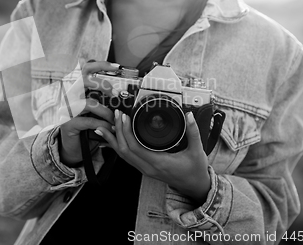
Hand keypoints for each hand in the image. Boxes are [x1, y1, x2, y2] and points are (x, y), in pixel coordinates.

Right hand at [58, 60, 118, 164]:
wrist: (74, 147)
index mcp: (78, 89)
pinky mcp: (67, 123)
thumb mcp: (97, 110)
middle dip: (102, 85)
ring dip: (106, 111)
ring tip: (114, 118)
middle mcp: (70, 95)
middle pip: (84, 81)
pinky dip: (102, 124)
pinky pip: (89, 121)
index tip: (117, 67)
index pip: (86, 69)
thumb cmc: (88, 126)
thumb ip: (104, 100)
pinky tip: (110, 128)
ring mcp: (67, 109)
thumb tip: (124, 94)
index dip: (100, 65)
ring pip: (88, 103)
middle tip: (116, 94)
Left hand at [96, 110, 210, 204]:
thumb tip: (189, 115)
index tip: (124, 117)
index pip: (135, 147)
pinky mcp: (145, 169)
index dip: (126, 131)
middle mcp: (148, 168)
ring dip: (113, 140)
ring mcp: (145, 170)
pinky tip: (113, 139)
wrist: (195, 187)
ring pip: (123, 156)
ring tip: (105, 126)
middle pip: (124, 150)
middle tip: (115, 115)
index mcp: (159, 162)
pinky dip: (118, 147)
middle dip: (117, 132)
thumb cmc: (195, 170)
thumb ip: (193, 132)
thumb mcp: (197, 151)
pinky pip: (127, 158)